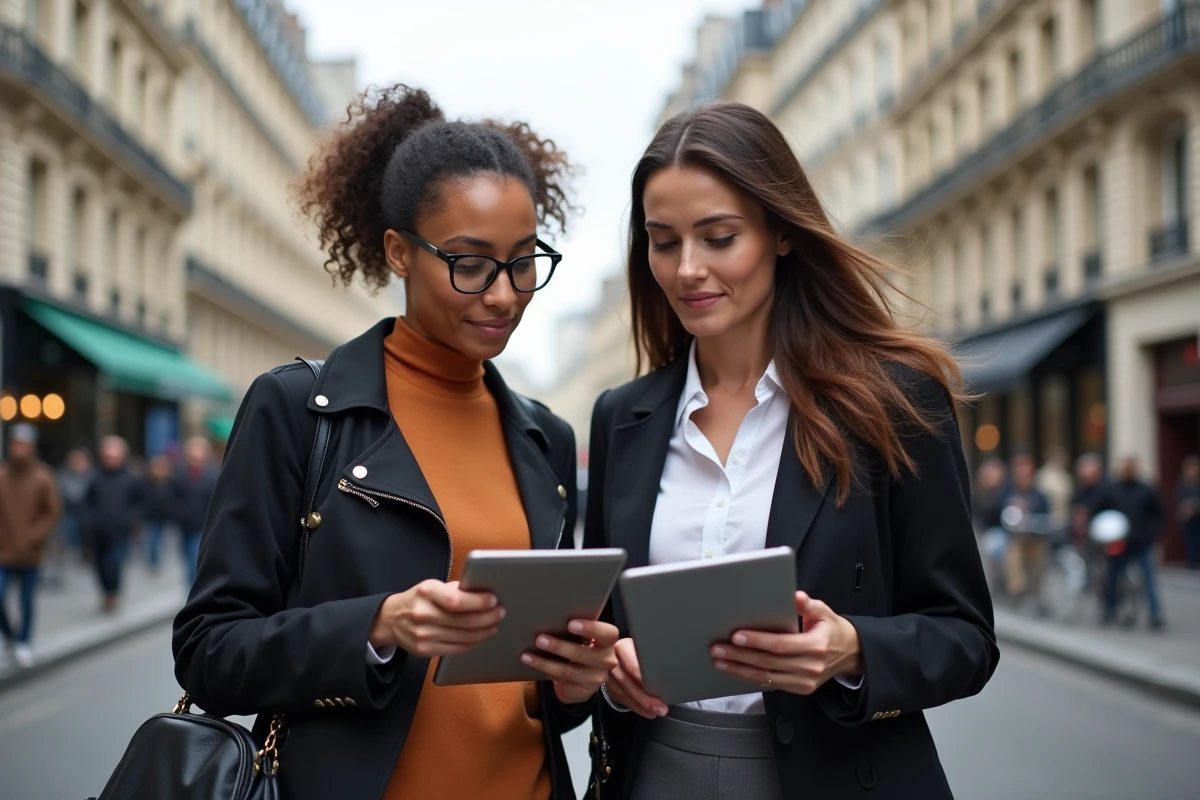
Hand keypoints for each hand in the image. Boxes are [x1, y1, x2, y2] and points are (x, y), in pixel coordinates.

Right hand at [368, 580, 502, 657]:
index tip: (493, 600)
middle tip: (500, 612)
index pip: (457, 601)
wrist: (390, 619)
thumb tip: (483, 593)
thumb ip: (455, 590)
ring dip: (484, 631)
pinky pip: (457, 649)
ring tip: (493, 624)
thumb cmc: (418, 600)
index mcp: (426, 593)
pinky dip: (473, 643)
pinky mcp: (425, 650)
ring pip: (463, 637)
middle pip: (464, 621)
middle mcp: (423, 614)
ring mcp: (423, 635)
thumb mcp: (432, 587)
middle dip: (487, 617)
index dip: (478, 602)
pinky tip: (480, 636)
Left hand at [520, 620, 619, 703]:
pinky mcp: (584, 691)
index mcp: (607, 642)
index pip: (607, 634)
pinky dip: (544, 669)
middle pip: (583, 653)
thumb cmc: (580, 650)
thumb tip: (551, 617)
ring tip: (528, 654)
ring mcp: (596, 678)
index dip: (591, 628)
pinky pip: (561, 680)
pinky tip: (531, 662)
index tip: (570, 623)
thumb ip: (576, 630)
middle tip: (540, 639)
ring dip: (545, 661)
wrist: (582, 680)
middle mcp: (606, 661)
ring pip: (568, 670)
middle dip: (559, 646)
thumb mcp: (582, 639)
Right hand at [603, 638, 668, 718]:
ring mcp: (608, 674)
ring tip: (657, 711)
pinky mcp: (609, 686)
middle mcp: (611, 661)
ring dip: (641, 705)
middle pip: (627, 682)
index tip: (656, 687)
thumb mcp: (645, 648)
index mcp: (622, 647)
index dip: (642, 678)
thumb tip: (671, 669)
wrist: (621, 651)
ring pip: (623, 693)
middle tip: (661, 707)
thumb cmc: (640, 650)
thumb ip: (652, 656)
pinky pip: (622, 699)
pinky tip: (647, 711)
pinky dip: (636, 707)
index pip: (631, 665)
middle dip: (645, 697)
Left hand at [710, 591, 861, 695]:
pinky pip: (771, 684)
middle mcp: (810, 667)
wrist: (849, 653)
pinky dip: (750, 677)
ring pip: (766, 677)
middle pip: (768, 663)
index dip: (757, 641)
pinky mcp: (799, 689)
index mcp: (816, 647)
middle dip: (740, 656)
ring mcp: (805, 681)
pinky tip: (735, 670)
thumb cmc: (831, 630)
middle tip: (717, 648)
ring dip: (739, 669)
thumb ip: (808, 605)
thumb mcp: (824, 612)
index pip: (781, 645)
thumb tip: (795, 596)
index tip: (736, 635)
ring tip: (719, 661)